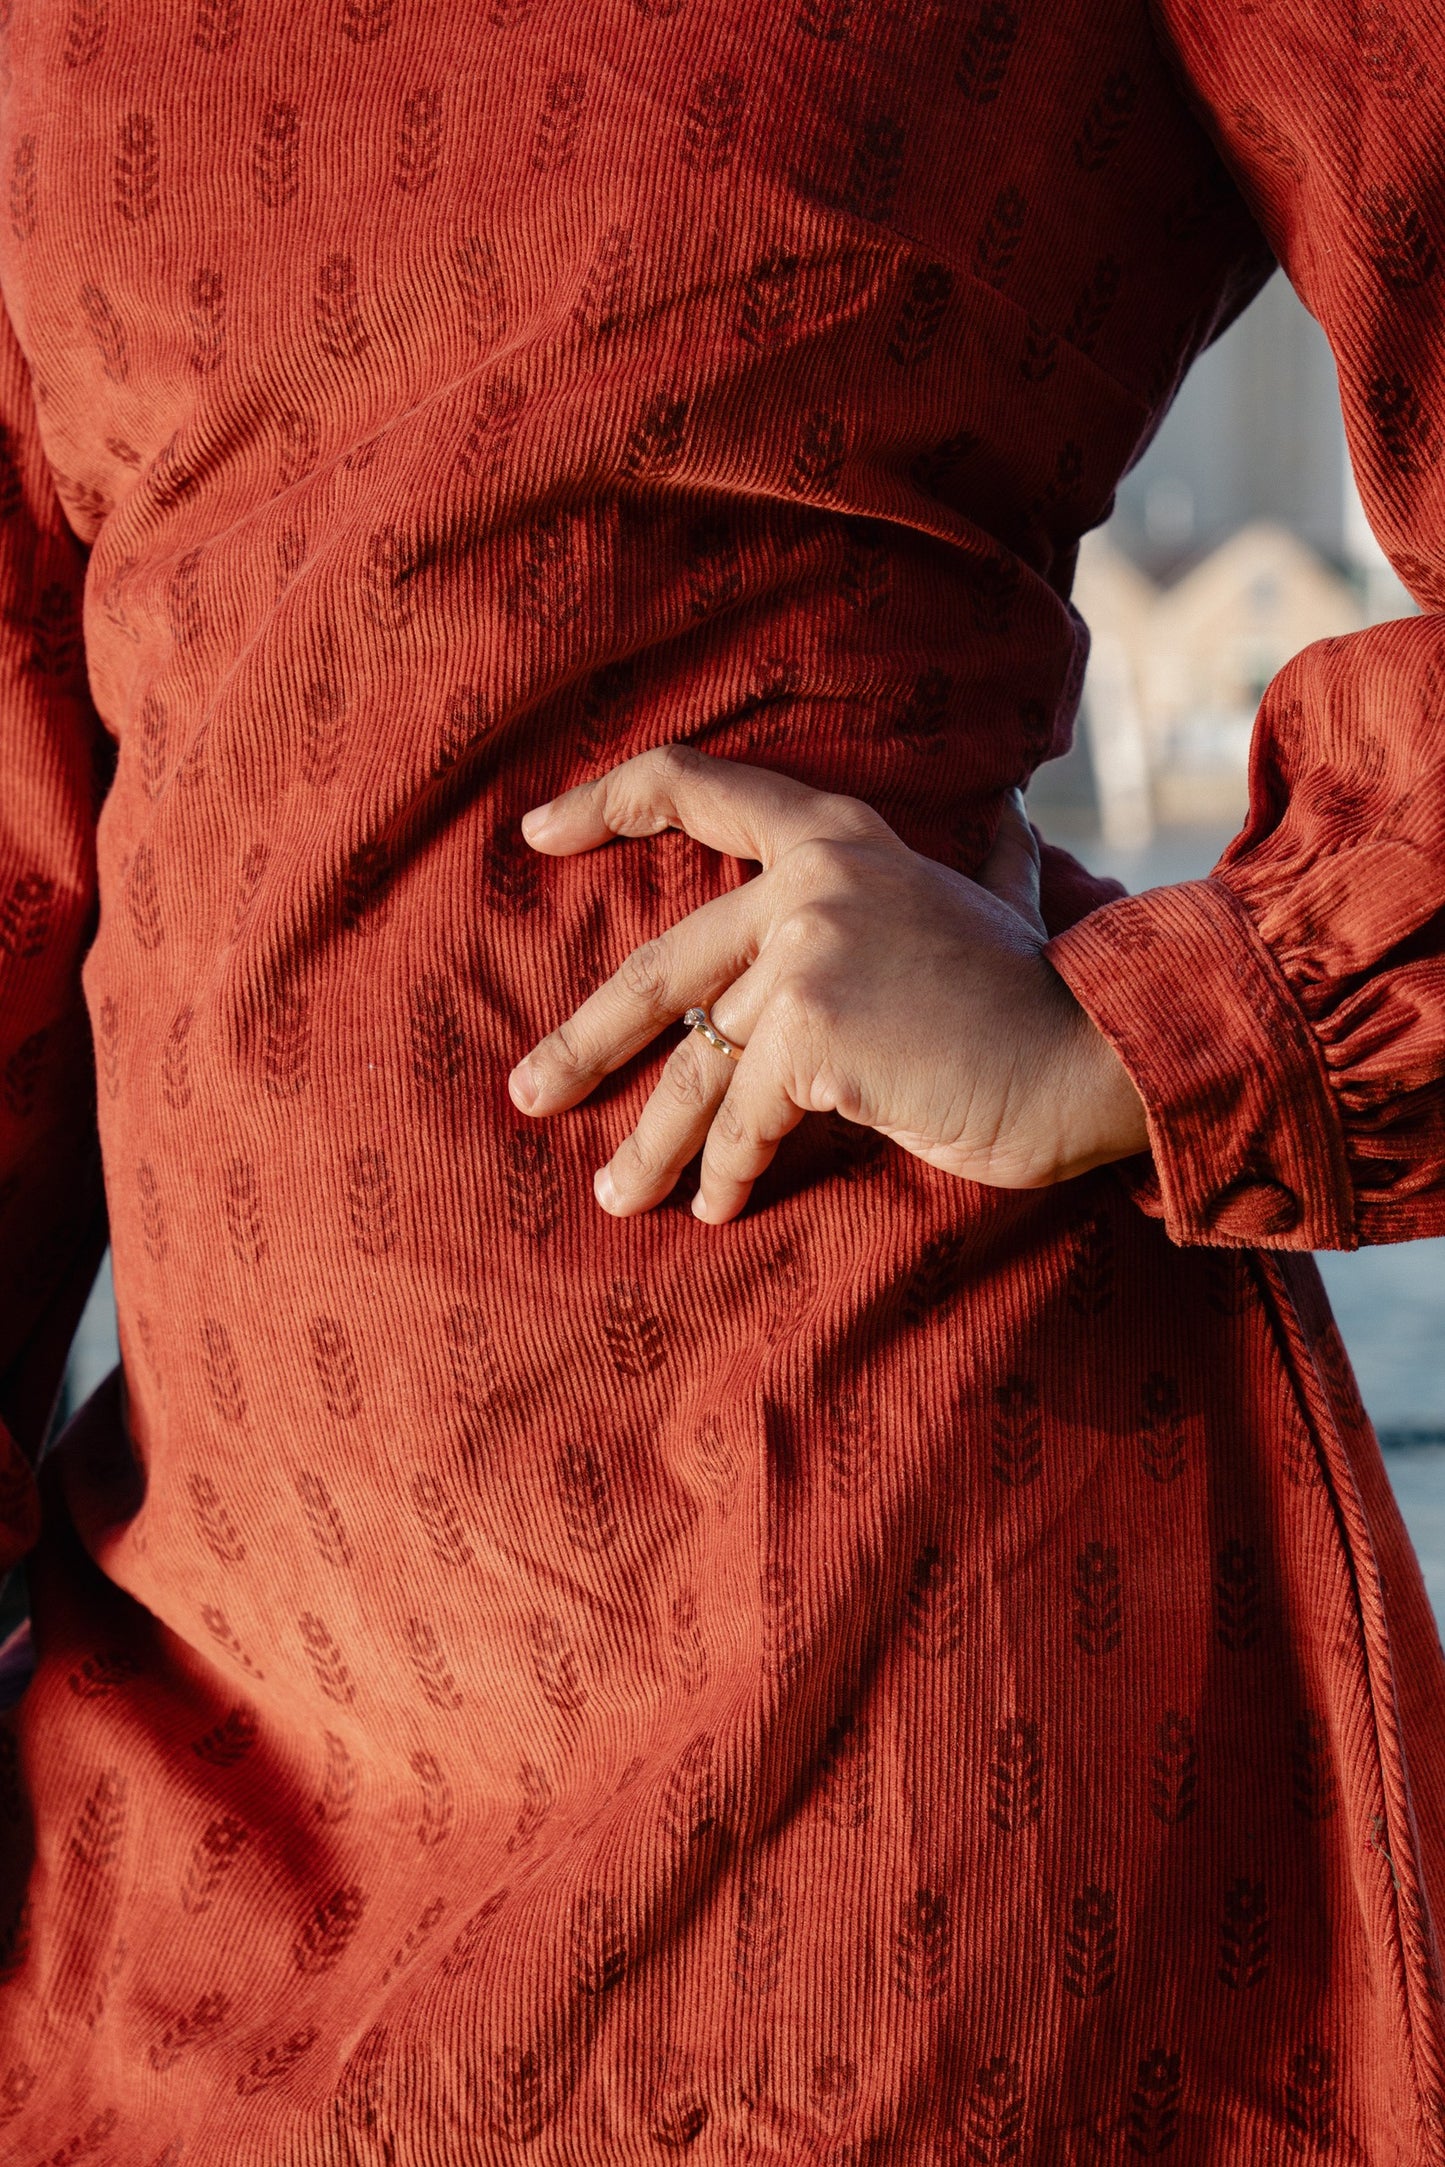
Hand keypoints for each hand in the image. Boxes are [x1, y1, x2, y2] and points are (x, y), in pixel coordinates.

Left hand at [507, 746, 1147, 1222]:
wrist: (1100, 1057)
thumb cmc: (1043, 998)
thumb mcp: (991, 901)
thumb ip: (976, 862)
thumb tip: (1009, 820)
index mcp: (840, 838)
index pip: (700, 786)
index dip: (607, 801)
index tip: (537, 831)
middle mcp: (814, 879)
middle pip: (663, 968)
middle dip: (588, 1043)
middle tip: (531, 1091)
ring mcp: (810, 949)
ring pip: (695, 1065)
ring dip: (650, 1143)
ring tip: (616, 1195)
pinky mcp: (816, 1030)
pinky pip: (744, 1118)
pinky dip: (726, 1172)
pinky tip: (718, 1208)